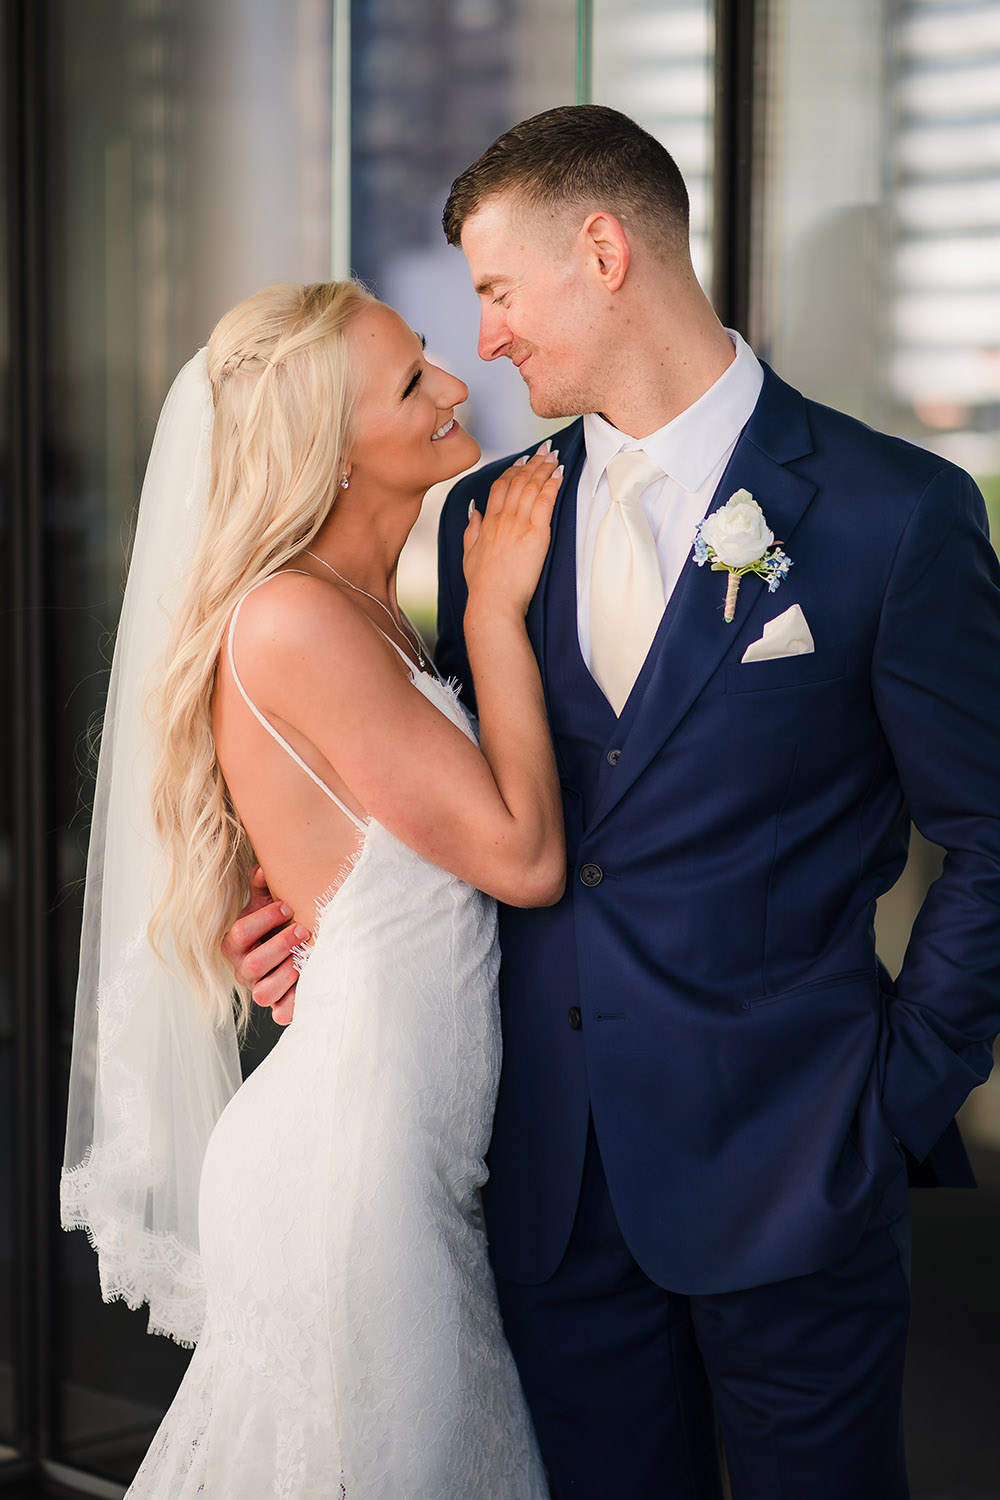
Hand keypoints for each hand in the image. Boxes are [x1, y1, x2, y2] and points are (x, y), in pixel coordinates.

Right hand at [221, 866, 309, 1025]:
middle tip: (302, 930)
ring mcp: (259, 989)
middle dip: (280, 945)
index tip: (287, 907)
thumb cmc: (277, 922)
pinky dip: (294, 1003)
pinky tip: (309, 983)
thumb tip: (262, 869)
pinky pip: (280, 1013)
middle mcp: (243, 970)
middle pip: (253, 965)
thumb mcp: (267, 902)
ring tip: (306, 956)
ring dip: (288, 973)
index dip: (263, 920)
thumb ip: (262, 886)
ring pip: (264, 993)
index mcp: (235, 943)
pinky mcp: (277, 1006)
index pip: (239, 933)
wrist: (290, 948)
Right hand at [462, 445, 560, 617]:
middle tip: (544, 450)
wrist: (492, 602)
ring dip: (545, 468)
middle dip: (533, 462)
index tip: (521, 461)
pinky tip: (559, 473)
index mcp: (488, 522)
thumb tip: (474, 512)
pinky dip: (552, 484)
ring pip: (532, 486)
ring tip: (554, 456)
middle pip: (518, 481)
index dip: (512, 471)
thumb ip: (472, 530)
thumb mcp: (470, 554)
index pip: (500, 487)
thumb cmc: (483, 585)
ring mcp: (518, 524)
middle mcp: (502, 519)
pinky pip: (545, 501)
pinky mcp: (535, 533)